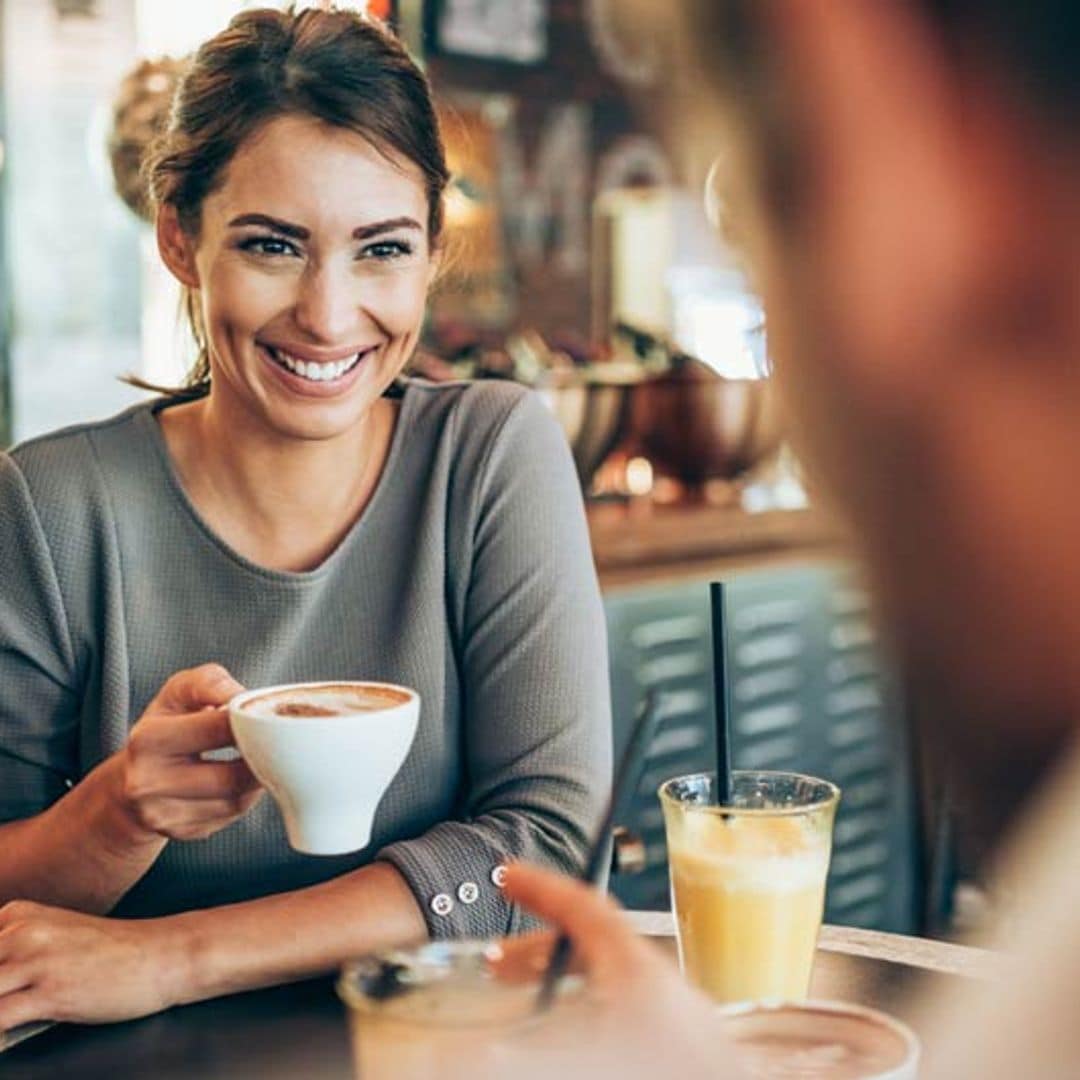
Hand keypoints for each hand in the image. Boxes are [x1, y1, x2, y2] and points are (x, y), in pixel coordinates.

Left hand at [0, 901, 184, 1027]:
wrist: (161, 955)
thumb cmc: (111, 952)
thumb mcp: (55, 937)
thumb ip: (15, 951)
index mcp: (18, 915)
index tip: (3, 984)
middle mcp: (23, 931)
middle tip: (8, 998)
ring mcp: (37, 960)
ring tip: (6, 1020)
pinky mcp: (51, 991)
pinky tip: (6, 1037)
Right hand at [117, 663, 262, 841]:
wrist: (131, 781)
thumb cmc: (164, 727)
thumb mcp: (178, 693)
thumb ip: (210, 683)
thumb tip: (242, 696)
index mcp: (148, 740)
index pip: (218, 730)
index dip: (251, 721)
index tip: (268, 715)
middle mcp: (149, 783)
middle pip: (232, 777)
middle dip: (263, 758)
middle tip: (280, 742)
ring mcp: (165, 815)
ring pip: (237, 801)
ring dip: (259, 780)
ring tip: (264, 758)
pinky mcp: (184, 832)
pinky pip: (232, 816)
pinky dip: (247, 796)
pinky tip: (246, 779)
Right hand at [500, 864, 740, 1078]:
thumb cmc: (653, 1066)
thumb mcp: (577, 1055)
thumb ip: (519, 1054)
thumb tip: (457, 1060)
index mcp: (637, 974)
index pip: (584, 906)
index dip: (540, 888)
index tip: (507, 875)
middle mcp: (663, 989)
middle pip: (595, 944)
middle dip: (540, 949)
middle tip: (497, 965)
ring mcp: (679, 1023)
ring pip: (612, 983)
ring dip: (564, 988)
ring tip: (527, 1012)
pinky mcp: (685, 1051)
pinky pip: (630, 1016)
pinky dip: (592, 1014)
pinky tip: (570, 1042)